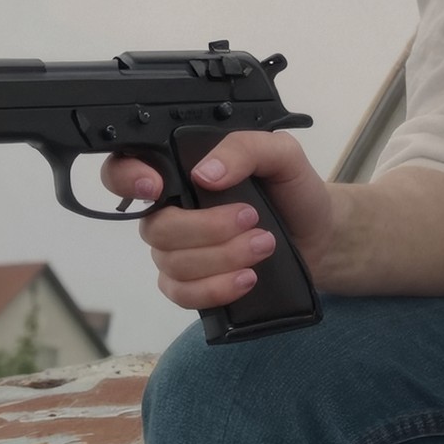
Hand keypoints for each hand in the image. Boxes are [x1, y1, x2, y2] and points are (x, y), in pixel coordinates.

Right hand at [102, 130, 339, 313]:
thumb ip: (243, 149)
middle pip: (155, 227)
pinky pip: (181, 295)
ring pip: (171, 263)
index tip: (156, 187)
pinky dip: (215, 289)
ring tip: (263, 245)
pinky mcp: (192, 285)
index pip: (124, 170)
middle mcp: (170, 210)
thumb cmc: (293, 189)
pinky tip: (246, 279)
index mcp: (180, 171)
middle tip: (252, 219)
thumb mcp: (280, 154)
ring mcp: (177, 252)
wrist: (319, 235)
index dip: (126, 178)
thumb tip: (204, 173)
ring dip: (221, 258)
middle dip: (206, 228)